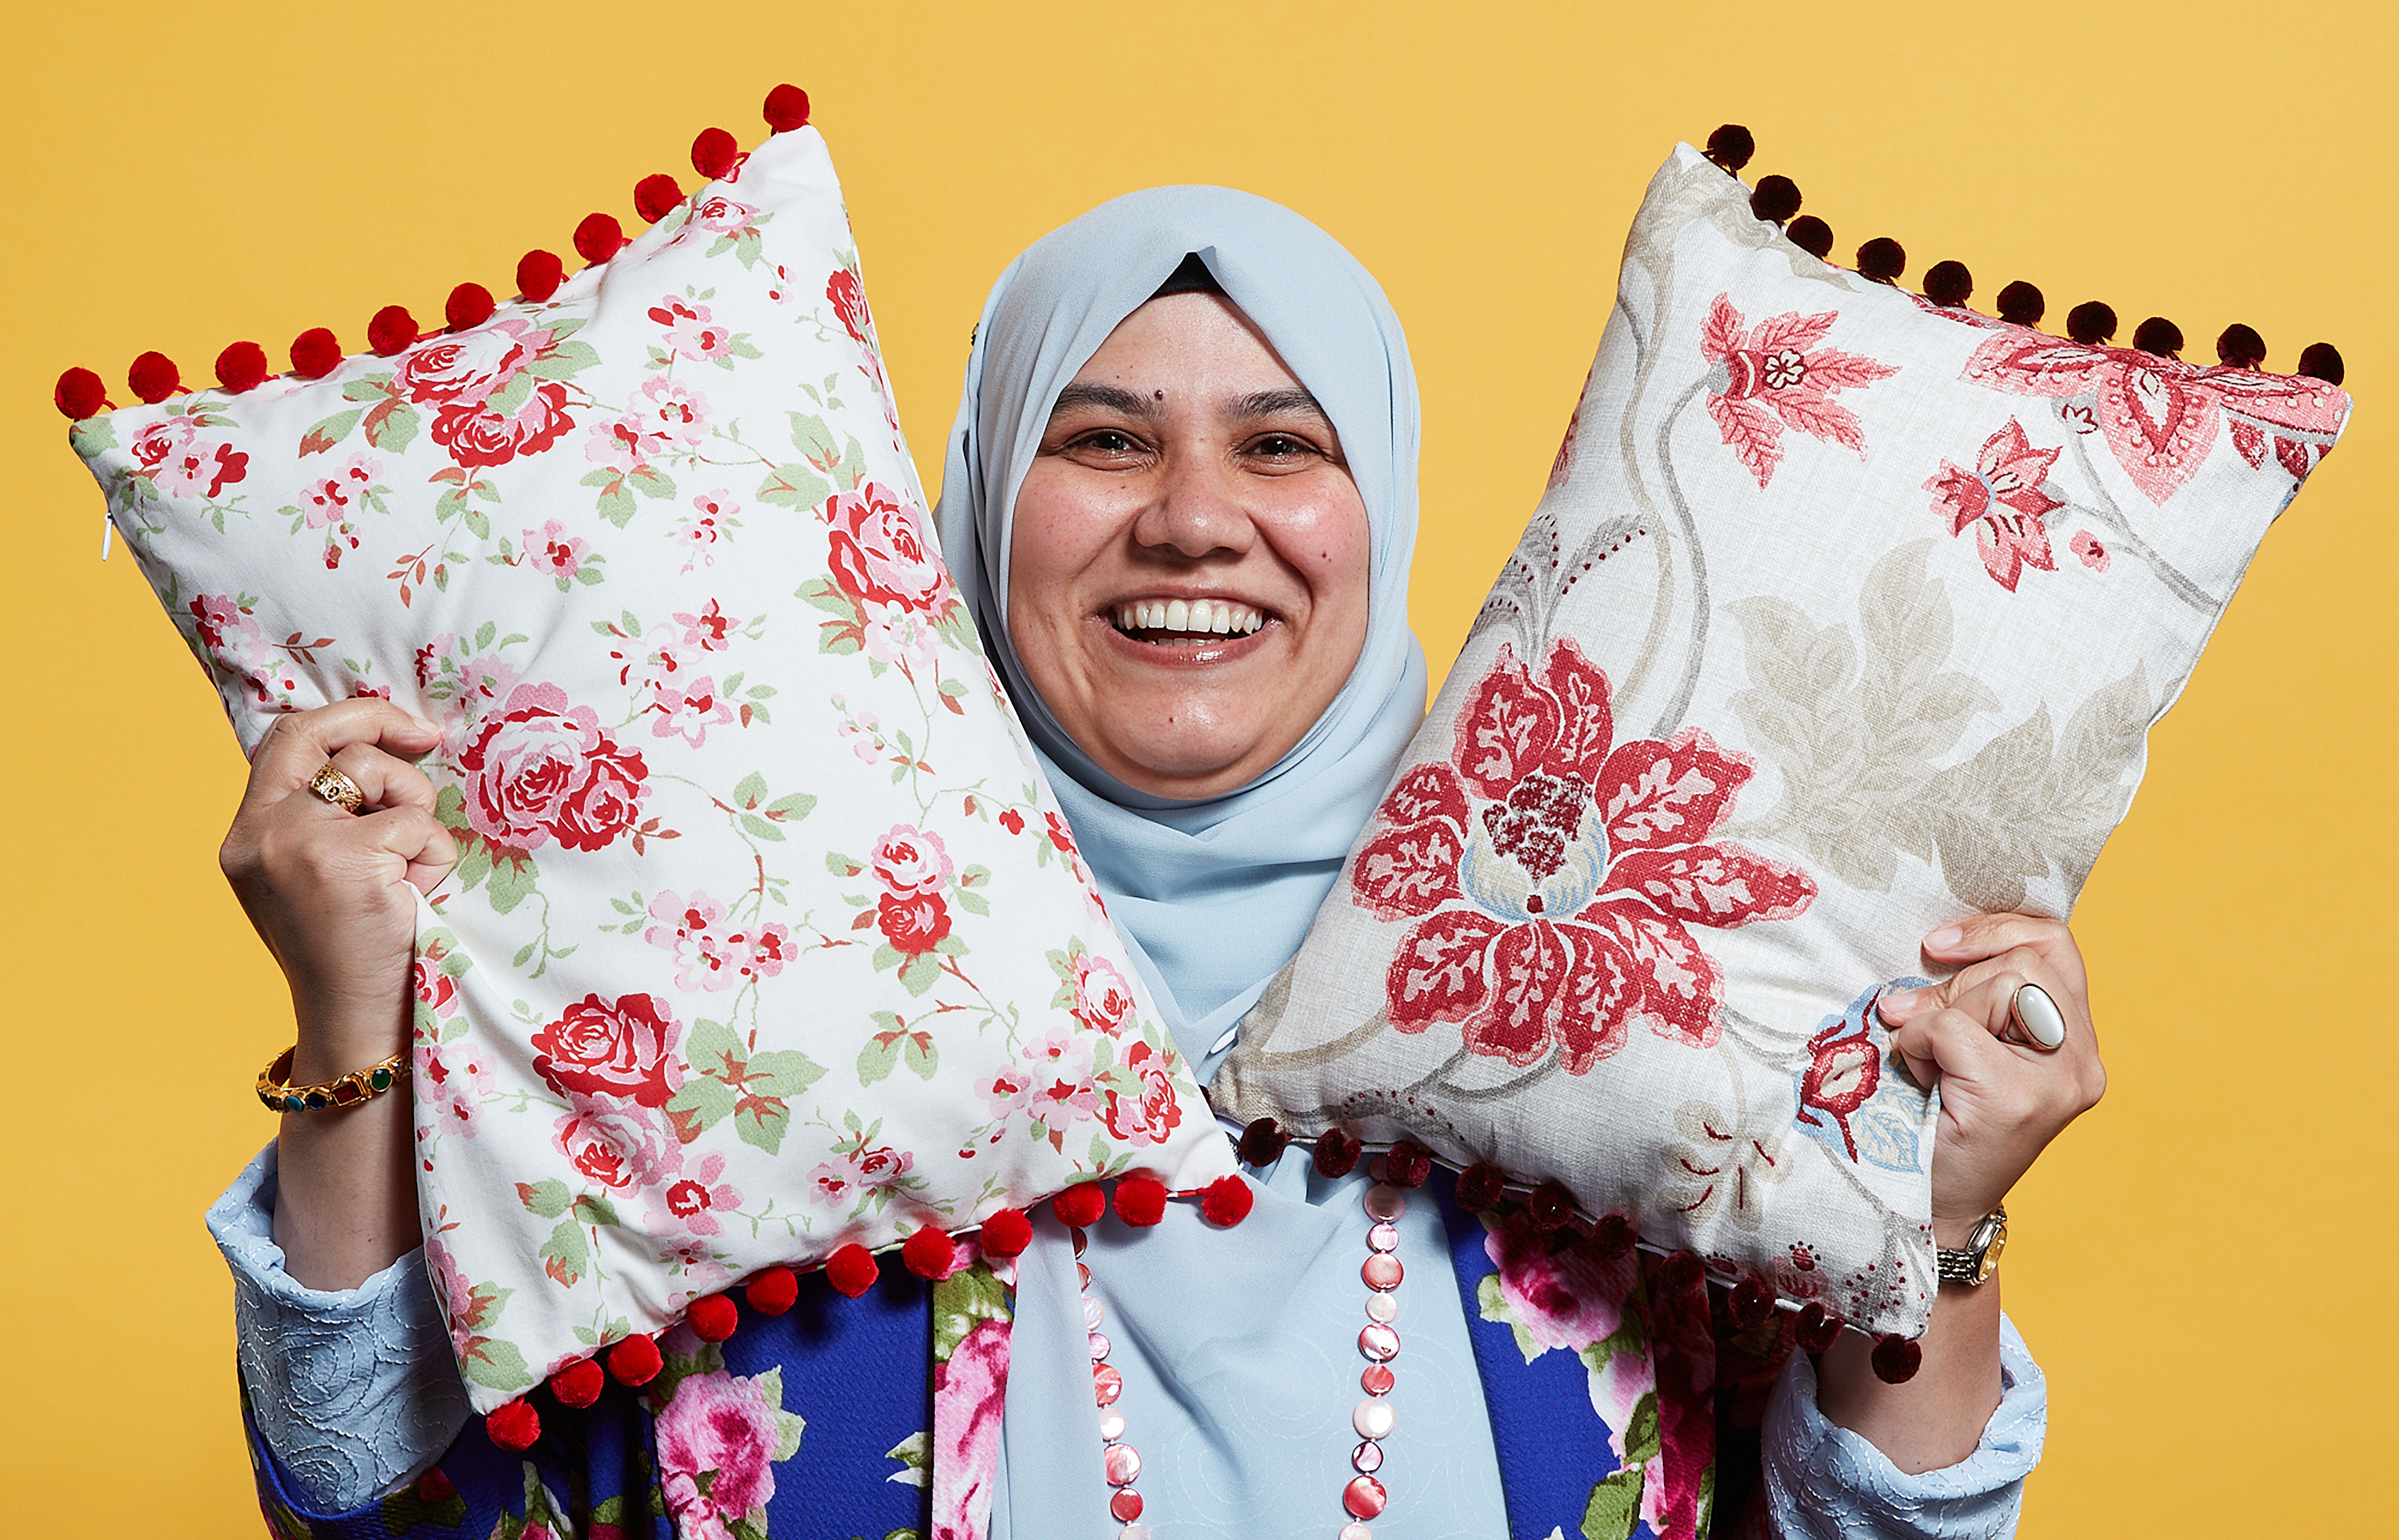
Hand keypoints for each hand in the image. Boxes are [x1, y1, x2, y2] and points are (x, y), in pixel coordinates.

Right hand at [219, 699, 457, 1076]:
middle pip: (319, 733)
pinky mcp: (342, 859)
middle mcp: (258, 832)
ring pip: (377, 773)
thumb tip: (388, 744)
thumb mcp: (321, 870)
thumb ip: (329, 813)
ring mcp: (295, 842)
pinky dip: (433, 854)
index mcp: (248, 832)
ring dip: (414, 810)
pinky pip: (413, 823)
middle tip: (429, 737)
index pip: (287, 739)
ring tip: (410, 868)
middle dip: (381, 720)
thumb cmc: (354, 945)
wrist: (355, 1019)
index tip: (401, 727)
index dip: (346, 718)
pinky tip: (419, 893)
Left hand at [1876, 913, 2106, 1246]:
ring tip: (1925, 1056)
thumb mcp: (1968, 1046)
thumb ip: (1976, 998)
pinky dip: (1919, 1041)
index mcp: (2076, 1044)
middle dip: (1959, 981)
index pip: (2056, 947)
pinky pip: (1953, 1026)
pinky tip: (1918, 1076)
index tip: (1940, 944)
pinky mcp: (2014, 1097)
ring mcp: (2056, 1082)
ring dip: (1940, 1012)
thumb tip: (1936, 946)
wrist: (1935, 1206)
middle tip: (1918, 1018)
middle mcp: (2081, 1062)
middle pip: (2024, 962)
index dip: (1998, 929)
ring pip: (1999, 986)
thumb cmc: (1943, 1120)